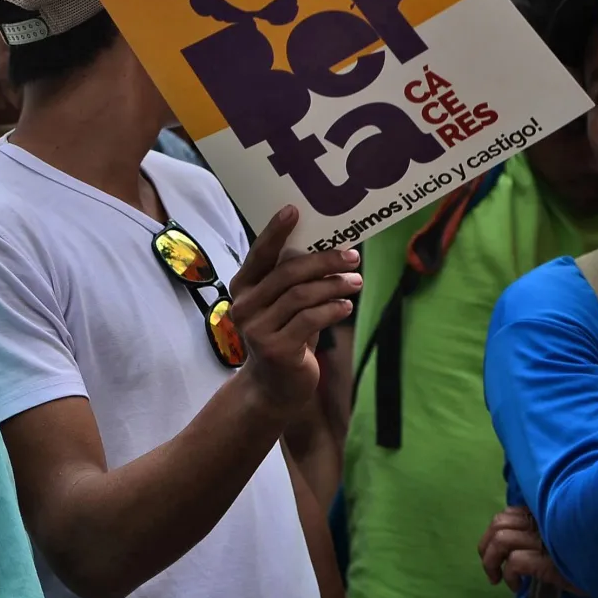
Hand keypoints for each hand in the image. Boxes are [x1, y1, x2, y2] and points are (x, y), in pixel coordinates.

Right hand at [227, 206, 360, 419]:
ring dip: (334, 285)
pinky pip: (310, 320)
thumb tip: (325, 246)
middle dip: (323, 261)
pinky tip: (346, 306)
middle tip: (352, 255)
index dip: (276, 232)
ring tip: (355, 282)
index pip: (259, 254)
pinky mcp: (276, 349)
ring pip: (302, 296)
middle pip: (287, 273)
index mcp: (243, 287)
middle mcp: (244, 305)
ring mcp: (257, 329)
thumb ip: (292, 280)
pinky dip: (333, 310)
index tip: (294, 211)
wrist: (274, 387)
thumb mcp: (282, 304)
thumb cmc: (284, 334)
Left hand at [480, 505, 578, 594]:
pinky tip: (516, 585)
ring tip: (498, 579)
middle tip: (491, 568)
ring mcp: (545, 541)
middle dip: (486, 547)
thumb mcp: (563, 536)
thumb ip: (544, 530)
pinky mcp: (549, 561)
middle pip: (498, 524)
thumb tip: (516, 545)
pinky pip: (515, 562)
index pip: (508, 514)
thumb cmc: (590, 552)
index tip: (495, 551)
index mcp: (544, 514)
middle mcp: (542, 523)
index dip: (495, 531)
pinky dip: (509, 575)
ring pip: (501, 540)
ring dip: (491, 562)